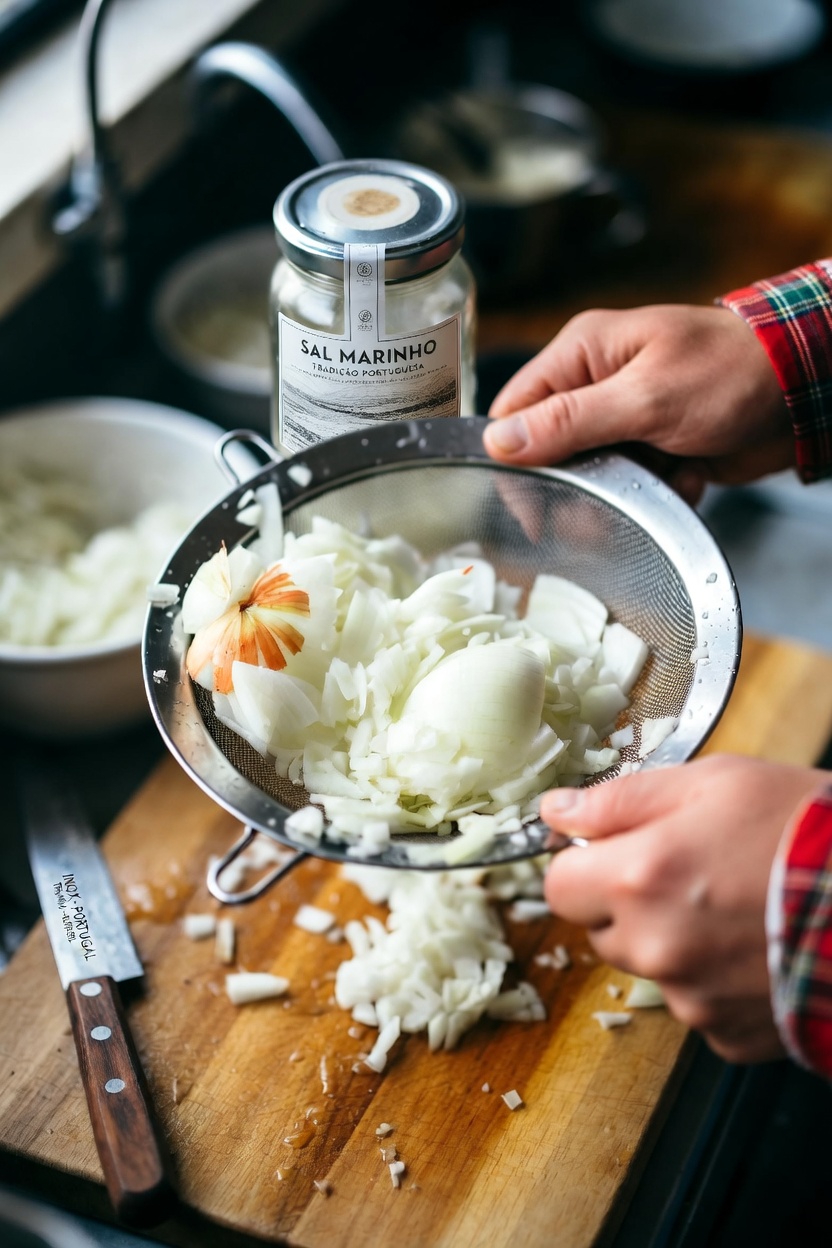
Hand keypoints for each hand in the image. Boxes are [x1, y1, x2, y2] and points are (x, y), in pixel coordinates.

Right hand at [484, 305, 793, 504]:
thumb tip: (500, 441)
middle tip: (598, 512)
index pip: (516, 409)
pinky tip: (685, 478)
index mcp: (583, 353)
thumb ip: (571, 420)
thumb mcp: (645, 397)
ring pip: (594, 475)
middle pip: (552, 451)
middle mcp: (598, 383)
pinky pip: (635, 483)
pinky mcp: (656, 445)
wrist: (806, 386)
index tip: (528, 500)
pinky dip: (658, 491)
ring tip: (656, 488)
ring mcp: (628, 416)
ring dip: (623, 493)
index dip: (513, 456)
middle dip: (577, 486)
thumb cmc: (731, 372)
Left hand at [540, 754, 826, 1063]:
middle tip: (689, 872)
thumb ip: (621, 799)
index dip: (584, 865)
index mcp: (637, 878)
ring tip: (731, 907)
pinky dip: (714, 980)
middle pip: (600, 929)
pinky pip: (696, 1003)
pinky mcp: (727, 1034)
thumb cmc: (804, 830)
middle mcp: (653, 947)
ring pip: (648, 967)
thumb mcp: (714, 782)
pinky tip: (754, 947)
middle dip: (627, 902)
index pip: (557, 886)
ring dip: (669, 941)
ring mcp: (690, 998)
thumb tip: (555, 810)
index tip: (618, 851)